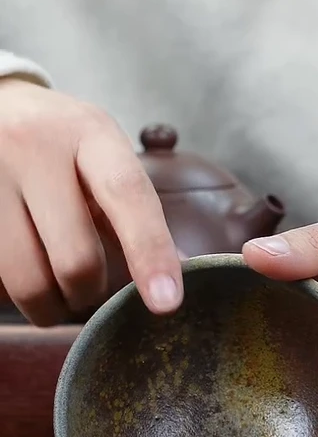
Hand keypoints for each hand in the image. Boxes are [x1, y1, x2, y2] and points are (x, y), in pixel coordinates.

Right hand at [0, 78, 181, 324]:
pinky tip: (20, 267)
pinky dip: (14, 293)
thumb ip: (136, 210)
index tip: (167, 302)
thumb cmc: (58, 139)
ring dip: (50, 304)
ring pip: (29, 283)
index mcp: (87, 132)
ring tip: (53, 285)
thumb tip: (182, 270)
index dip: (150, 252)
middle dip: (89, 291)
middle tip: (87, 284)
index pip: (126, 195)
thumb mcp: (101, 153)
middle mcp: (33, 148)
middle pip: (76, 259)